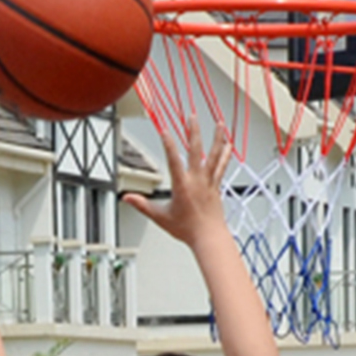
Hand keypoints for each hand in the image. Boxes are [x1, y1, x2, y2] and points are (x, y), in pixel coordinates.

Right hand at [124, 123, 232, 244]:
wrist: (209, 237)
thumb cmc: (188, 229)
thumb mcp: (161, 217)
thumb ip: (143, 205)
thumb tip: (127, 198)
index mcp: (183, 186)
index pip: (173, 160)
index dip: (168, 144)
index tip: (165, 131)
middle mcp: (198, 181)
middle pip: (196, 151)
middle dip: (194, 133)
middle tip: (192, 117)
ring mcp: (209, 182)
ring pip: (214, 156)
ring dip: (216, 139)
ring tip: (219, 124)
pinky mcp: (217, 186)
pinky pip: (221, 167)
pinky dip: (225, 155)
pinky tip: (228, 145)